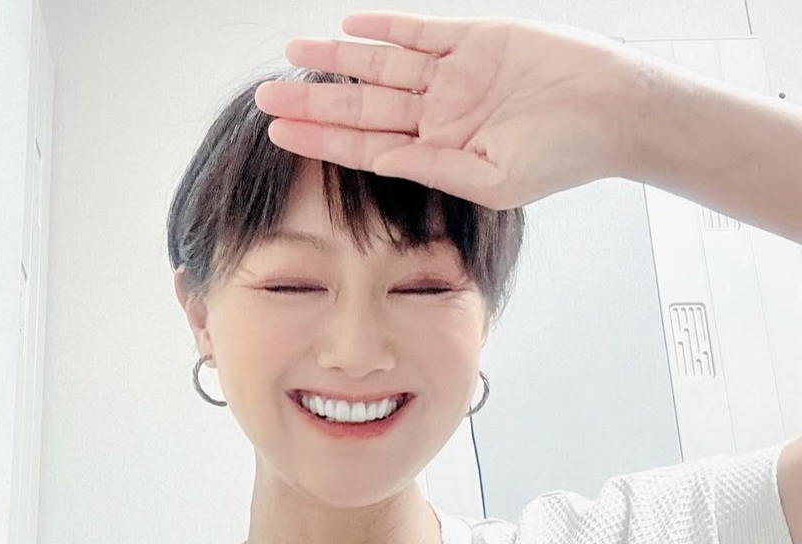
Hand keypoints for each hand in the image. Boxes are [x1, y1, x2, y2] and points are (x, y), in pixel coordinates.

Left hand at [254, 12, 652, 209]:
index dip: (320, 138)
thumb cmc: (563, 156)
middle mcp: (437, 112)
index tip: (277, 134)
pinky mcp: (474, 39)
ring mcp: (453, 74)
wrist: (617, 110)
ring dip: (337, 58)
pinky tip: (349, 26)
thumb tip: (378, 161)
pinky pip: (420, 30)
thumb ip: (432, 169)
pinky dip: (385, 26)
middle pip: (361, 104)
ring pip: (380, 63)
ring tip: (293, 53)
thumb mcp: (493, 179)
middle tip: (264, 95)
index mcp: (437, 150)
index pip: (364, 145)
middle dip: (313, 99)